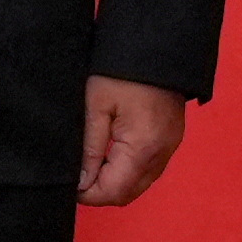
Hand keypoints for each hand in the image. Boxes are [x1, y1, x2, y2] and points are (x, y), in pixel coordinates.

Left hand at [77, 77, 187, 207]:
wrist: (157, 47)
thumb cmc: (123, 71)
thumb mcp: (96, 107)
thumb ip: (89, 149)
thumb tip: (81, 182)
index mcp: (142, 147)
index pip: (113, 192)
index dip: (88, 194)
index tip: (70, 184)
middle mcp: (161, 153)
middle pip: (128, 194)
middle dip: (101, 192)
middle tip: (79, 176)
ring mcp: (170, 147)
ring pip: (139, 184)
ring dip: (116, 182)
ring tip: (93, 163)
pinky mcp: (171, 140)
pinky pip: (149, 169)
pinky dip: (130, 171)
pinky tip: (113, 155)